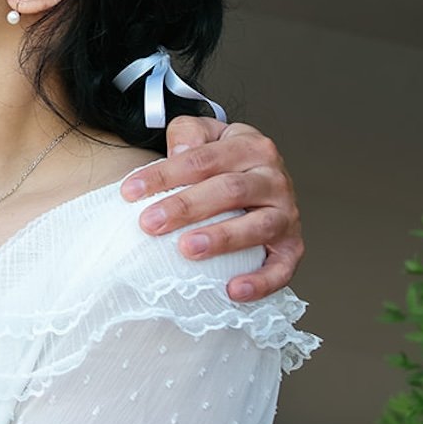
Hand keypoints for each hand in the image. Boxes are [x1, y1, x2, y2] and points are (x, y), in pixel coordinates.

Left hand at [120, 118, 303, 301]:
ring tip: (187, 249)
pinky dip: (261, 281)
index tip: (130, 192)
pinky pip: (282, 268)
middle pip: (229, 190)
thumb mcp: (206, 135)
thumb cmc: (223, 161)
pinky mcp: (292, 248)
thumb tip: (179, 152)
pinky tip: (233, 290)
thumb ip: (188, 133)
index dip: (164, 175)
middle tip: (150, 223)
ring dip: (222, 239)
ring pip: (258, 226)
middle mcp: (273, 179)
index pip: (203, 159)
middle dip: (186, 207)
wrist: (260, 176)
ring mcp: (286, 214)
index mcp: (250, 147)